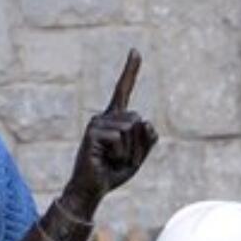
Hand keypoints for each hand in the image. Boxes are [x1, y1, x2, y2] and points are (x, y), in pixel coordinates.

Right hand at [62, 49, 157, 218]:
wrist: (92, 189)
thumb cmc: (113, 172)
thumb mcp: (139, 157)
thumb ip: (147, 139)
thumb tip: (145, 120)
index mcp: (115, 119)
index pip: (123, 90)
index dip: (130, 70)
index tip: (135, 51)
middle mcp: (104, 116)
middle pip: (138, 120)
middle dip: (139, 145)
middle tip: (122, 159)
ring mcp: (96, 123)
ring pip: (131, 128)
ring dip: (130, 151)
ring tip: (113, 160)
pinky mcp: (92, 133)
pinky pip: (119, 138)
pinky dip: (120, 154)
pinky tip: (106, 160)